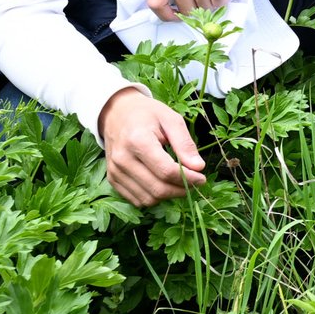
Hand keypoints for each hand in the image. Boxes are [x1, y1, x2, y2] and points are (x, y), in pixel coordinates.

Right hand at [98, 86, 206, 206]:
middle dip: (181, 190)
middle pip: (157, 188)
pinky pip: (136, 200)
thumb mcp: (171, 119)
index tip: (202, 178)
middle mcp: (123, 159)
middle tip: (195, 183)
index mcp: (138, 141)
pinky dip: (154, 197)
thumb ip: (185, 144)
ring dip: (169, 195)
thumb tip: (199, 167)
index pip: (166, 171)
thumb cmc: (147, 114)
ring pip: (148, 198)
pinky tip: (163, 184)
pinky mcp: (112, 179)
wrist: (117, 113)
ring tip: (180, 183)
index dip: (188, 179)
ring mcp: (115, 171)